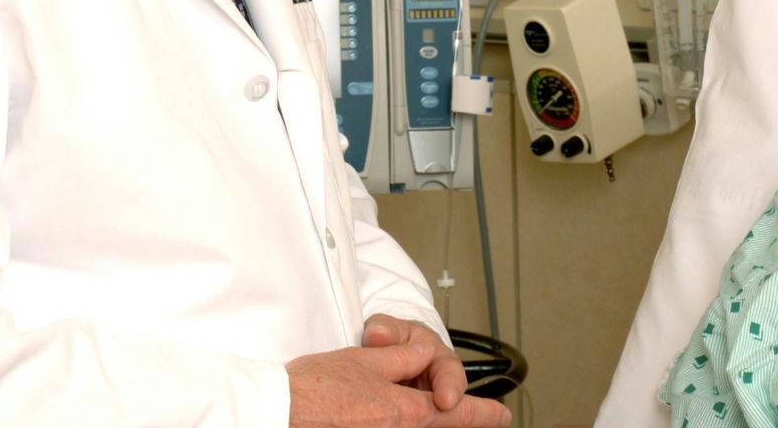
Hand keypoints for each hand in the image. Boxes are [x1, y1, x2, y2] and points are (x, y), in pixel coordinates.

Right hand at [286, 317, 509, 427]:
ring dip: (430, 423)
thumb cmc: (312, 389)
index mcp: (405, 411)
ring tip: (438, 411)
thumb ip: (403, 359)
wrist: (274, 413)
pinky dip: (405, 425)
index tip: (503, 416)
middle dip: (460, 421)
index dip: (484, 413)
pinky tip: (396, 417)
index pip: (457, 413)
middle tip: (482, 417)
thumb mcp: (366, 361)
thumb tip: (427, 355)